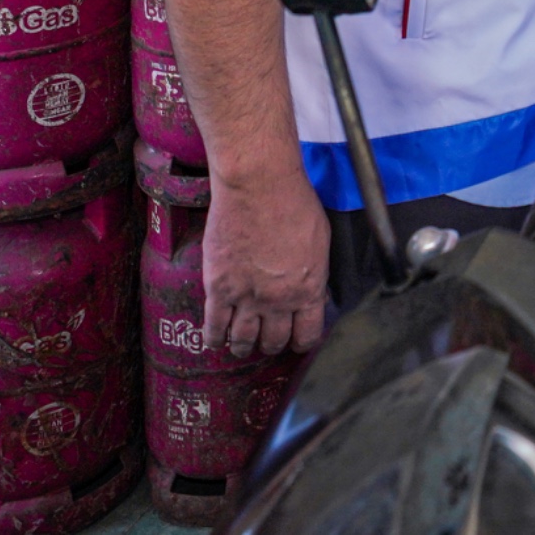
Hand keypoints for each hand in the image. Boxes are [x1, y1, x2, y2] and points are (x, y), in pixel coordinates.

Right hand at [203, 164, 330, 357]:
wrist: (258, 187)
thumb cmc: (295, 205)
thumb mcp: (320, 242)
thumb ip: (314, 273)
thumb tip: (311, 290)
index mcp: (308, 290)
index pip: (307, 335)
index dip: (302, 342)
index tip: (297, 341)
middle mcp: (278, 301)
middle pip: (274, 341)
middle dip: (273, 344)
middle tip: (268, 341)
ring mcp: (246, 297)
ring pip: (243, 340)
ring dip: (243, 347)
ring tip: (242, 347)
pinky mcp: (218, 288)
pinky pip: (213, 325)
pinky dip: (214, 338)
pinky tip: (216, 340)